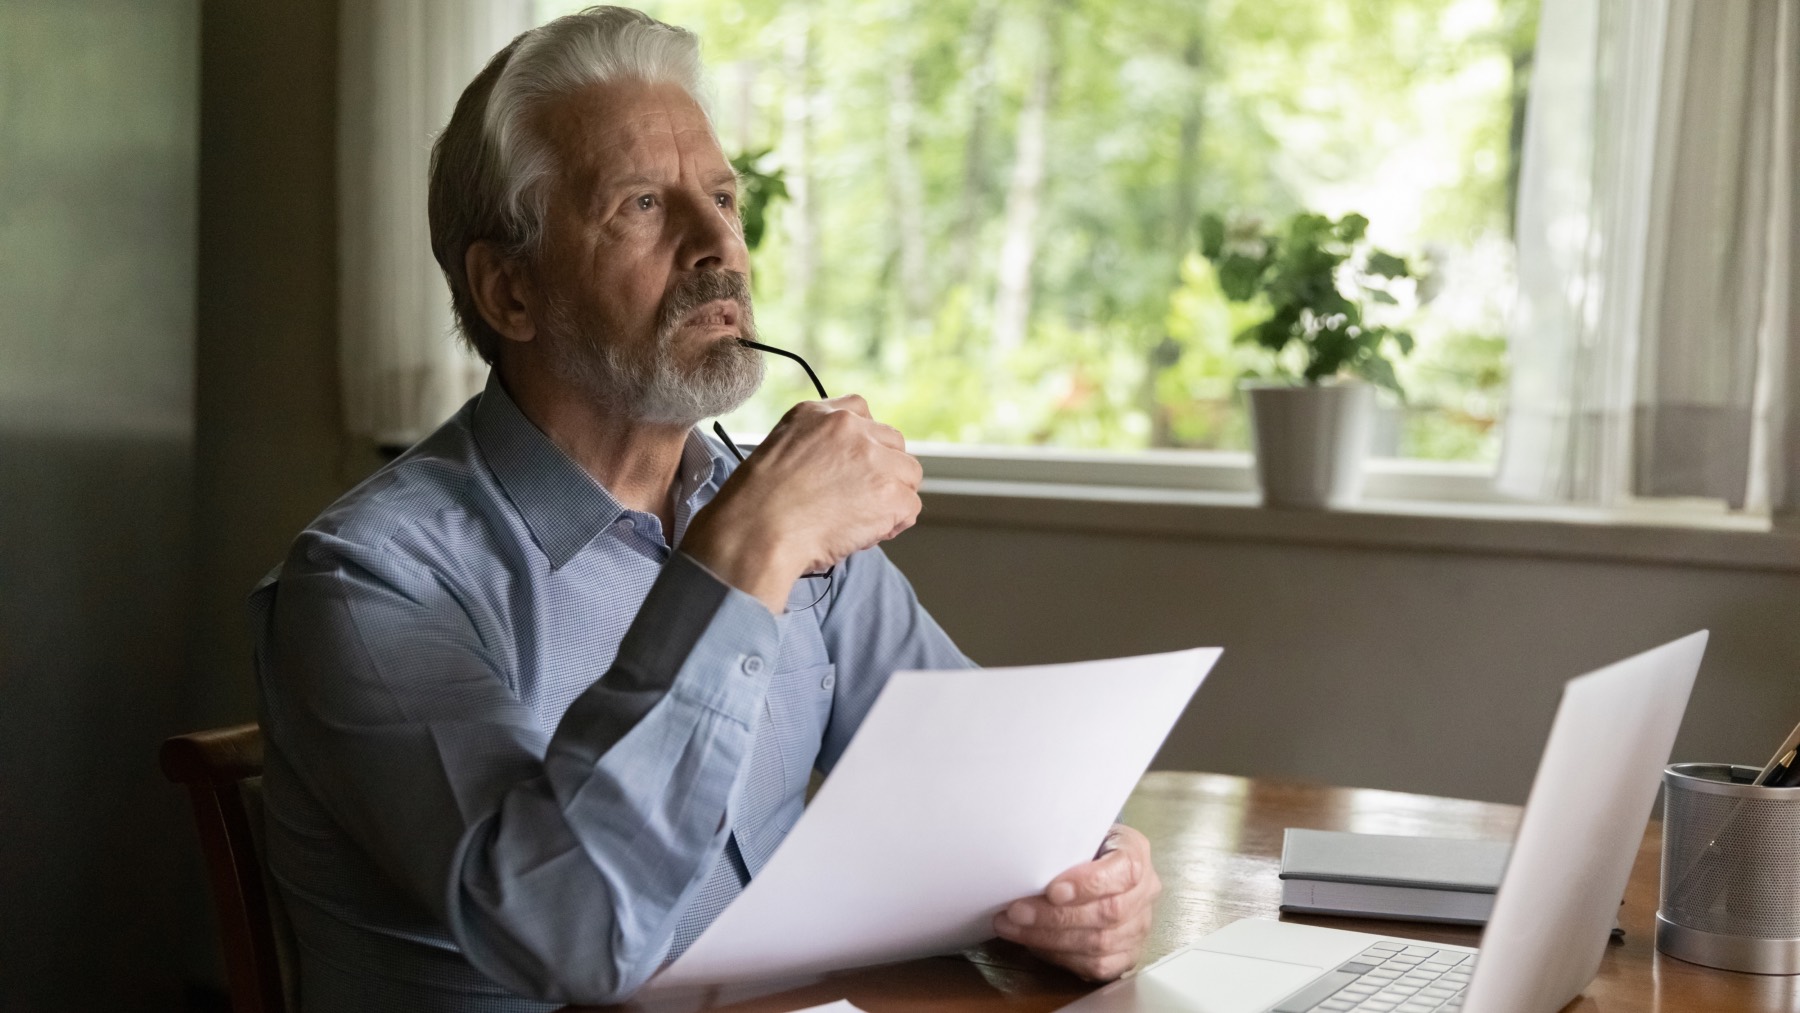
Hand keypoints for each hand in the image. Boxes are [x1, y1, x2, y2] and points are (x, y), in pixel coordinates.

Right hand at [683, 394, 921, 610]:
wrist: (758, 529)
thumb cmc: (758, 504)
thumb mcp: (780, 448)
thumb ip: (817, 444)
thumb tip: (842, 467)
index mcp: (820, 413)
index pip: (862, 414)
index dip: (863, 446)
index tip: (853, 468)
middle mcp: (851, 428)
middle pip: (894, 444)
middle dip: (883, 471)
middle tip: (857, 499)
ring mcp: (874, 459)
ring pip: (908, 475)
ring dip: (891, 497)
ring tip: (860, 519)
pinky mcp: (890, 493)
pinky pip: (910, 507)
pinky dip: (894, 524)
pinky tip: (865, 534)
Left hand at [992, 825, 1160, 981]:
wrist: (1094, 864)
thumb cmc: (1081, 847)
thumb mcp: (1076, 832)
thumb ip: (1063, 843)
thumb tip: (1025, 860)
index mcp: (1136, 852)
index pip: (1125, 870)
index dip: (1089, 884)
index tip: (1052, 890)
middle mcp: (1145, 891)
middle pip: (1109, 912)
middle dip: (1056, 915)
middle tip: (1017, 911)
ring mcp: (1139, 926)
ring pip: (1100, 943)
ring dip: (1049, 938)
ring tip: (1014, 927)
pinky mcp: (1128, 954)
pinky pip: (1097, 966)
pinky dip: (1061, 957)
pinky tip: (1035, 943)